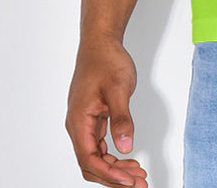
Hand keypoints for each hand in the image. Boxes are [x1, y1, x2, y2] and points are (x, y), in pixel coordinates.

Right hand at [65, 37, 148, 186]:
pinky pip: (100, 145)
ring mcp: (85, 123)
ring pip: (96, 156)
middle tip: (139, 183)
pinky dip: (114, 155)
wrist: (101, 43)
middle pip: (92, 164)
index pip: (90, 160)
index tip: (130, 181)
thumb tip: (125, 146)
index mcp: (79, 121)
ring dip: (116, 168)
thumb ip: (122, 118)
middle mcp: (78, 126)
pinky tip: (129, 159)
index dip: (110, 174)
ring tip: (138, 174)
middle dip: (114, 177)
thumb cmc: (106, 60)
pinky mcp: (93, 119)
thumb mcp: (118, 88)